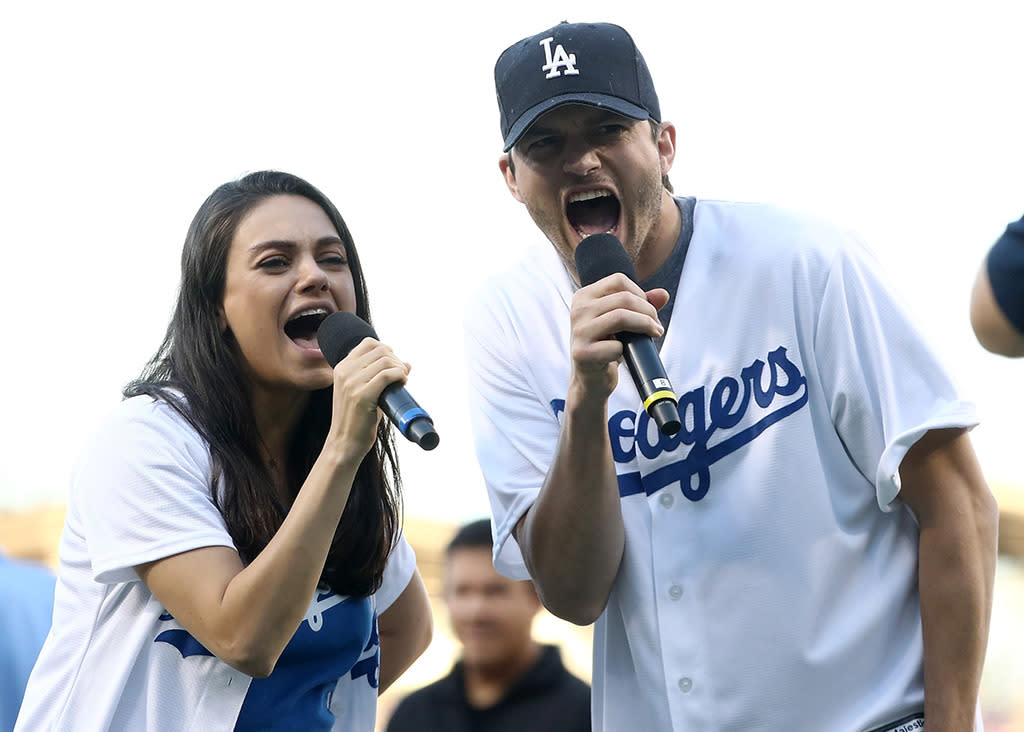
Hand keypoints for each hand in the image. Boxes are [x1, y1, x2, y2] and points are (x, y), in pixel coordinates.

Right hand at [326, 336, 409, 463]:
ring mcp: (352, 383)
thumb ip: (378, 375)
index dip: (386, 350)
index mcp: (342, 368)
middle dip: (396, 360)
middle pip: (380, 350)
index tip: (393, 364)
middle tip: (401, 374)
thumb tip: (407, 364)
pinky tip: (402, 383)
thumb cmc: (357, 419)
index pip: (369, 343)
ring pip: (386, 361)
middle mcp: (345, 372)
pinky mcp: (362, 395)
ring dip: (400, 368)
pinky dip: (400, 376)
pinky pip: (388, 375)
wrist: (345, 443)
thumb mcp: (362, 391)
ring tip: (402, 379)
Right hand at [568, 272, 667, 400]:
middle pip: (624, 298)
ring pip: (621, 317)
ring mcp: (579, 332)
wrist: (590, 380)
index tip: (648, 310)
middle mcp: (578, 310)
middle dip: (648, 312)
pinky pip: (616, 346)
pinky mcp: (582, 353)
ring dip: (645, 326)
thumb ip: (641, 305)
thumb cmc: (606, 348)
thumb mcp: (622, 322)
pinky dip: (627, 350)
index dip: (640, 293)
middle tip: (656, 327)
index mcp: (583, 297)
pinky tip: (626, 354)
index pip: (618, 281)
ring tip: (654, 334)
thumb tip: (663, 294)